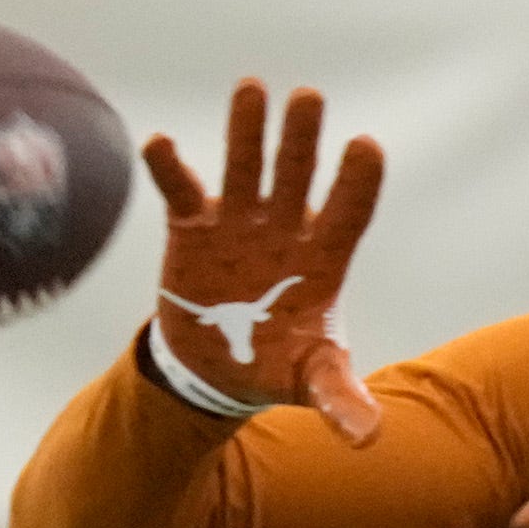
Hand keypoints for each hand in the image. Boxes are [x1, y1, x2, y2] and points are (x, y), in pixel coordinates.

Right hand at [144, 80, 385, 443]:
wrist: (218, 369)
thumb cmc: (276, 364)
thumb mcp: (309, 381)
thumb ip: (339, 399)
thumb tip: (369, 438)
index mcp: (324, 256)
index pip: (348, 212)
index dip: (356, 182)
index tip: (365, 147)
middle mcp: (285, 227)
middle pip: (297, 175)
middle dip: (301, 140)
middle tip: (308, 99)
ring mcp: (239, 221)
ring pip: (246, 167)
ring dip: (246, 131)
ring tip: (251, 88)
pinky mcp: (193, 227)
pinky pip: (180, 190)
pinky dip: (169, 167)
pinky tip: (159, 145)